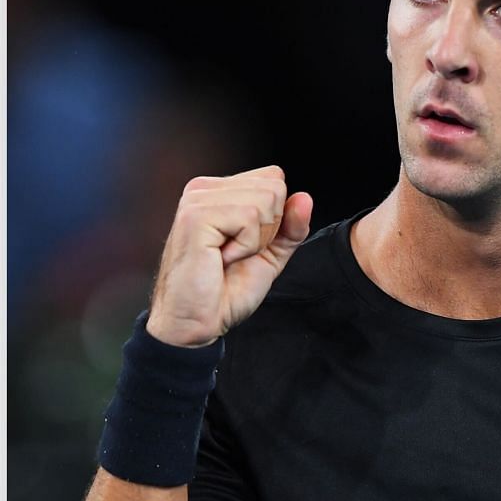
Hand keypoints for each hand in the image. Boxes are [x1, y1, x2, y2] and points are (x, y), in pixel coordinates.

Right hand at [146, 166, 312, 347]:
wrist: (196, 322)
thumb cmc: (223, 291)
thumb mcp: (270, 254)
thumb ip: (290, 226)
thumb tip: (304, 198)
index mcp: (217, 192)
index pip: (273, 177)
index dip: (275, 217)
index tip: (247, 245)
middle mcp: (203, 189)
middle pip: (273, 185)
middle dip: (268, 228)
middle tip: (237, 253)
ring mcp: (197, 200)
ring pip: (265, 199)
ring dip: (255, 239)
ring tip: (227, 256)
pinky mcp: (196, 216)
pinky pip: (249, 218)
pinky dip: (246, 246)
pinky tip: (221, 258)